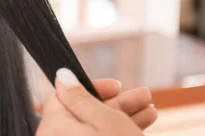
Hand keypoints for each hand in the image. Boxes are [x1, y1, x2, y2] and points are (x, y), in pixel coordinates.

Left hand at [36, 68, 156, 135]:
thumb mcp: (103, 120)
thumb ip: (80, 97)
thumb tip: (60, 74)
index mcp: (53, 126)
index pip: (66, 96)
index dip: (94, 87)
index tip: (118, 85)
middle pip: (85, 113)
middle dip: (118, 103)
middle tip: (145, 95)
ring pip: (95, 129)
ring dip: (124, 118)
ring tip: (151, 111)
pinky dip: (116, 133)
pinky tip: (142, 125)